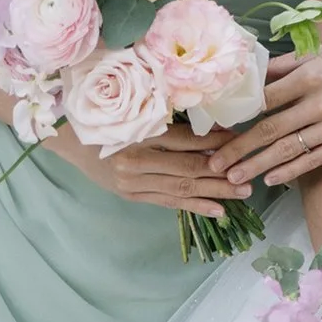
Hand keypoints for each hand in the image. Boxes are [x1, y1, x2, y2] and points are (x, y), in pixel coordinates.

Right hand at [68, 117, 243, 212]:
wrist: (71, 140)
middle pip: (188, 168)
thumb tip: (214, 125)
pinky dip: (195, 206)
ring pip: (182, 189)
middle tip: (249, 175)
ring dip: (214, 192)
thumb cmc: (108, 119)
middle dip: (222, 173)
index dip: (215, 142)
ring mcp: (133, 182)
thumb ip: (171, 119)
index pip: (185, 140)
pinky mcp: (132, 196)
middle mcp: (136, 160)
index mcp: (138, 132)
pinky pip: (169, 202)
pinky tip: (218, 210)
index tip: (240, 141)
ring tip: (241, 194)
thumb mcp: (137, 110)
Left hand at [215, 41, 321, 193]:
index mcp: (310, 75)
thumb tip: (251, 73)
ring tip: (233, 178)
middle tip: (213, 163)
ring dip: (257, 166)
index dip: (237, 115)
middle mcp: (321, 102)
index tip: (214, 128)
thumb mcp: (320, 53)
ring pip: (288, 150)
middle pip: (270, 129)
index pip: (264, 99)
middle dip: (238, 149)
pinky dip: (290, 171)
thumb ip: (285, 65)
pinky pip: (313, 160)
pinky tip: (269, 180)